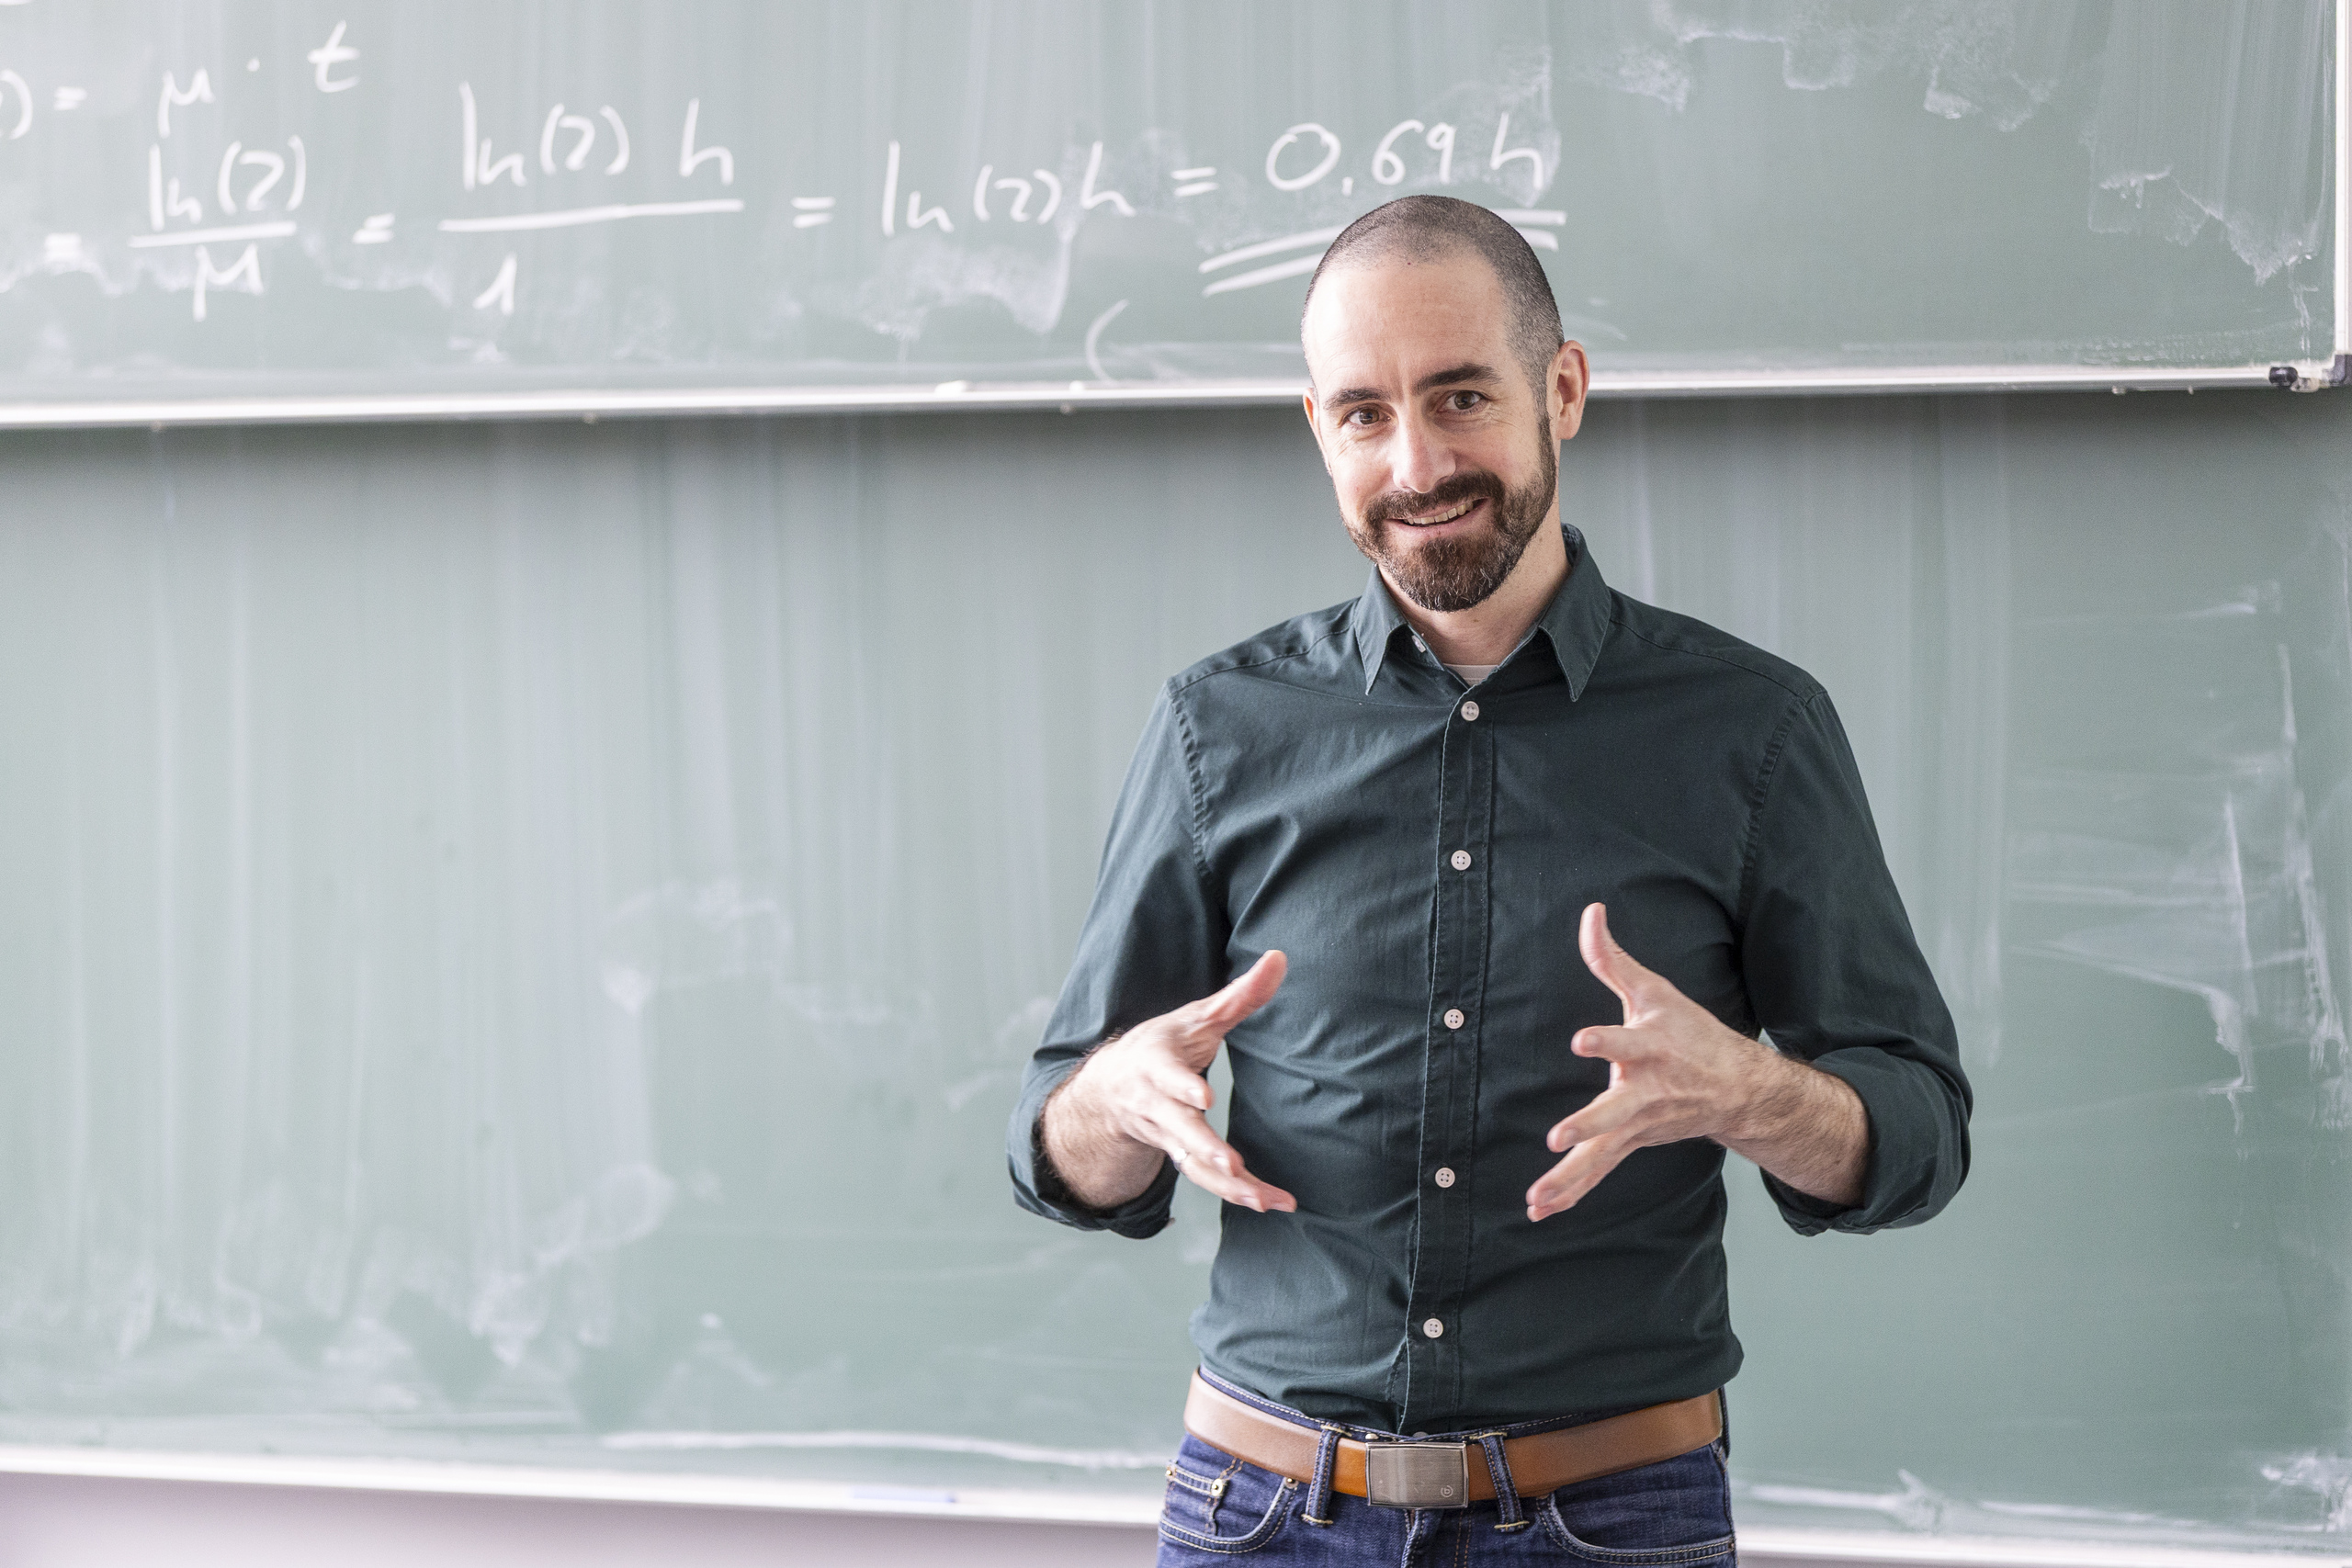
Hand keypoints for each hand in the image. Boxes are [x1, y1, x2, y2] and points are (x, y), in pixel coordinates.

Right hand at [1046, 953, 1297, 1213]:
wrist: (1111, 1086)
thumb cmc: (1162, 1044)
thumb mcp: (1194, 1015)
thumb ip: (1238, 994)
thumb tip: (1280, 958)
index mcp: (1155, 1065)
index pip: (1165, 1075)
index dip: (1181, 1086)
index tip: (1203, 1097)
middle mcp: (1155, 1105)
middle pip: (1176, 1130)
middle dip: (1203, 1147)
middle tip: (1230, 1164)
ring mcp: (1165, 1136)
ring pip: (1192, 1164)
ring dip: (1227, 1185)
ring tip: (1263, 1200)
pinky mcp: (1179, 1156)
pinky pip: (1206, 1180)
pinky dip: (1236, 1193)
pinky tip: (1270, 1203)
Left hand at [1526, 904, 1782, 1221]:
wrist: (1737, 1087)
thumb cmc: (1689, 1032)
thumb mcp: (1655, 990)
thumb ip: (1612, 958)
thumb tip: (1591, 911)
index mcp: (1651, 1049)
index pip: (1626, 1041)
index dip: (1605, 1040)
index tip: (1581, 1041)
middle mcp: (1646, 1091)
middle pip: (1615, 1111)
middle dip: (1588, 1124)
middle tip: (1558, 1137)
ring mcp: (1639, 1123)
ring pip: (1602, 1153)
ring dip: (1570, 1177)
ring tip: (1537, 1196)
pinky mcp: (1631, 1143)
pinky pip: (1597, 1172)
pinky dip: (1570, 1192)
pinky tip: (1539, 1209)